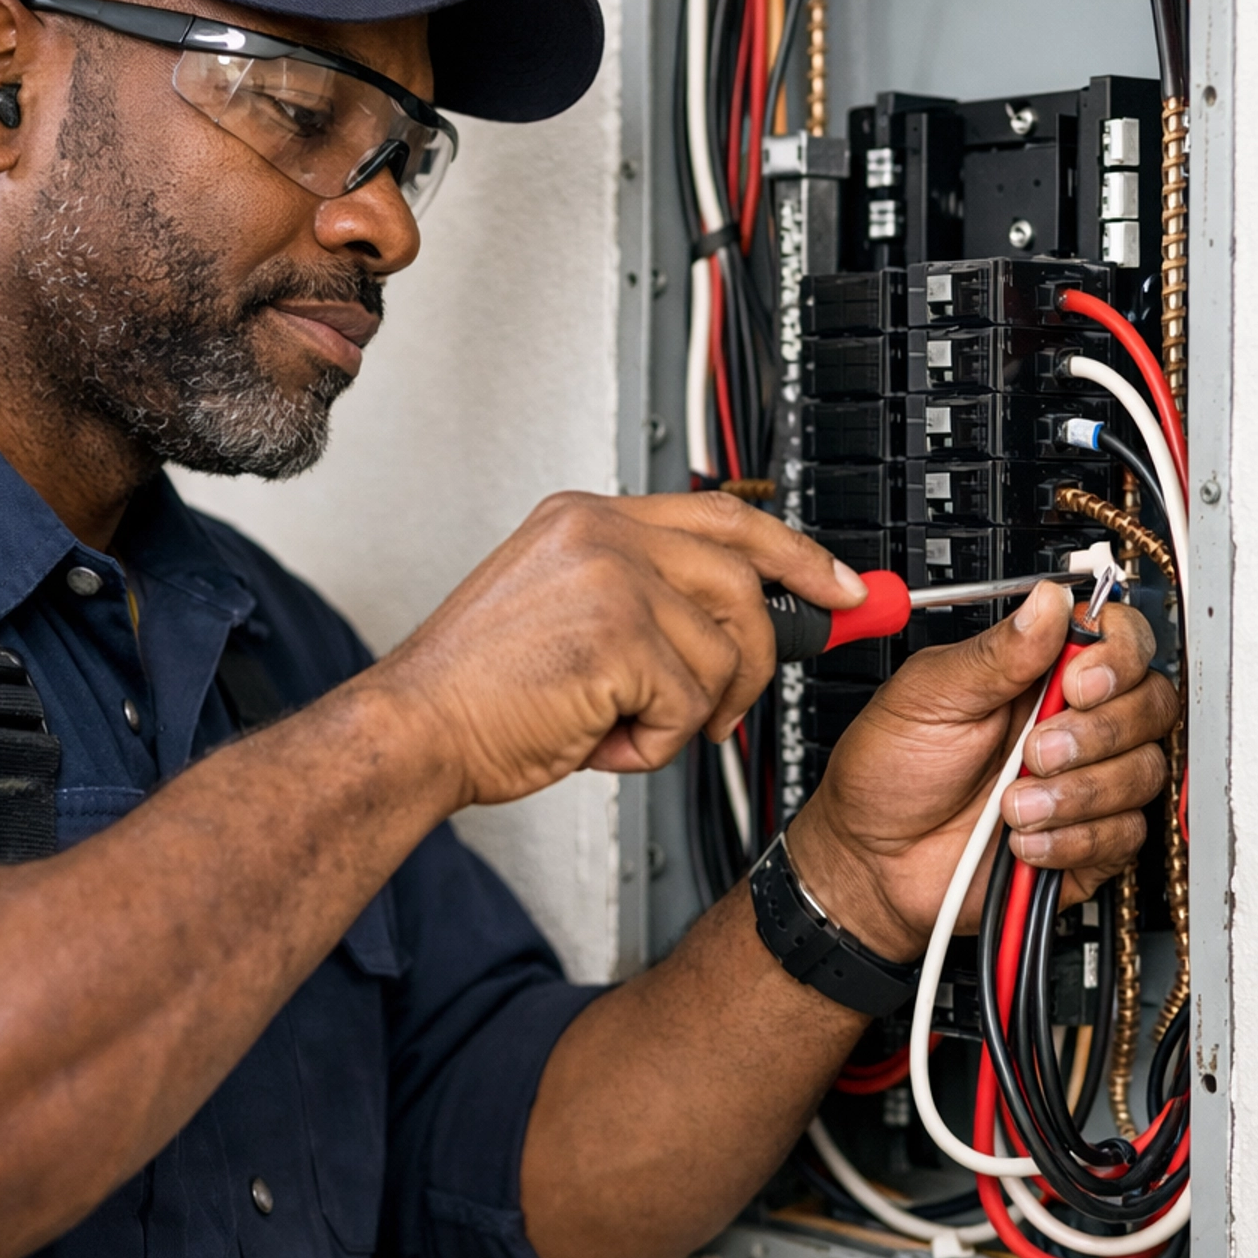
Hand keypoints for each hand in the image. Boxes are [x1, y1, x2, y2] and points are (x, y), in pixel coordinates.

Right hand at [381, 491, 863, 806]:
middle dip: (759, 658)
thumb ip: (643, 595)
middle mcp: (601, 532)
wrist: (414, 730)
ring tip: (619, 724)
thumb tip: (743, 619)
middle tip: (722, 711)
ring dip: (685, 713)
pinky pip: (691, 701)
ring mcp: (611, 577)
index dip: (794, 554)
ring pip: (724, 651)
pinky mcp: (619, 634)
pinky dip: (654, 742)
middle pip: (745, 578)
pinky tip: (599, 738)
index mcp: (587, 517)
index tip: (842, 587)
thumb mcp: (565, 610)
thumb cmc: (479, 691)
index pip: (723, 515)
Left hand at [788, 580, 1176, 960]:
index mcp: (1039, 674)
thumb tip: (1048, 601)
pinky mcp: (1089, 843)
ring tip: (1012, 804)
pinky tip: (1025, 840)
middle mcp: (1073, 723)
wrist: (870, 859)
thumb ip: (995, 653)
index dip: (1117, 660)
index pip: (1122, 643)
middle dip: (1096, 732)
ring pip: (1142, 772)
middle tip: (1034, 751)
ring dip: (1077, 792)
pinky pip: (1123, 835)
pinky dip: (1072, 839)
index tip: (1076, 684)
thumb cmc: (887, 771)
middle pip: (1151, 705)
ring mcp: (1085, 783)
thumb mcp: (927, 696)